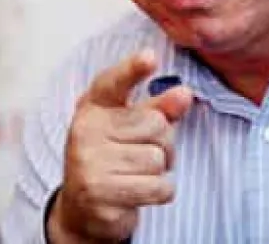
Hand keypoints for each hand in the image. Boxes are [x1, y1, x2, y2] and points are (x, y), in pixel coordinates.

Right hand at [48, 49, 192, 242]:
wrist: (83, 210)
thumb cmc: (114, 157)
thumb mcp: (132, 126)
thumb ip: (159, 108)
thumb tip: (184, 94)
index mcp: (93, 107)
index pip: (113, 82)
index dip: (132, 69)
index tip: (150, 57)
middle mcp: (85, 132)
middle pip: (156, 124)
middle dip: (163, 142)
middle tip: (142, 153)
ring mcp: (89, 164)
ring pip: (158, 158)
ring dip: (159, 170)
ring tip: (137, 174)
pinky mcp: (100, 195)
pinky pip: (159, 187)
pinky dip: (160, 192)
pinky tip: (139, 191)